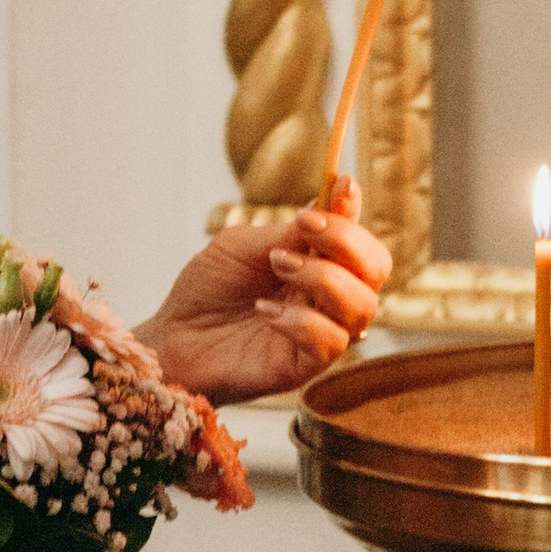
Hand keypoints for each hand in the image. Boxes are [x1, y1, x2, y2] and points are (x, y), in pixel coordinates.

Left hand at [140, 178, 391, 401]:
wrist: (173, 337)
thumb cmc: (207, 290)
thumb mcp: (241, 246)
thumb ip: (286, 232)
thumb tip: (329, 199)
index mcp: (319, 263)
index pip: (358, 239)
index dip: (355, 212)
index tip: (341, 186)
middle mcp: (329, 297)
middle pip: (377, 269)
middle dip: (348, 241)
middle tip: (304, 228)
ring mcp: (322, 332)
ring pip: (363, 306)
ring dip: (323, 278)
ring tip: (277, 266)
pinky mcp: (306, 365)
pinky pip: (332, 342)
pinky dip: (301, 321)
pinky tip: (263, 310)